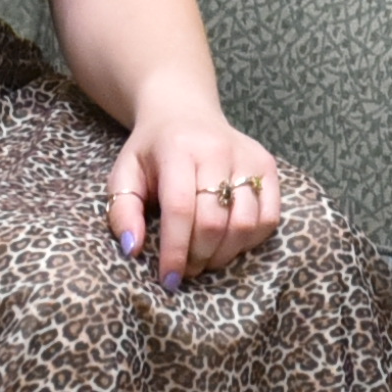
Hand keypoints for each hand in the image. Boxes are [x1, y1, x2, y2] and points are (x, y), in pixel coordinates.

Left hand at [110, 100, 285, 287]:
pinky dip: (250, 240)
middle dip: (199, 256)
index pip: (180, 209)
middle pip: (214, 220)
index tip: (168, 279)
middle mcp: (217, 150)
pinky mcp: (268, 166)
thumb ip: (122, 211)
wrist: (184, 112)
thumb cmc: (151, 151)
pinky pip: (269, 217)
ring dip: (224, 253)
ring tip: (206, 258)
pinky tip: (229, 242)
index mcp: (177, 149)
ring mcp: (247, 157)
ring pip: (245, 223)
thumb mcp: (124, 174)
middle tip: (186, 269)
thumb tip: (132, 249)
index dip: (175, 250)